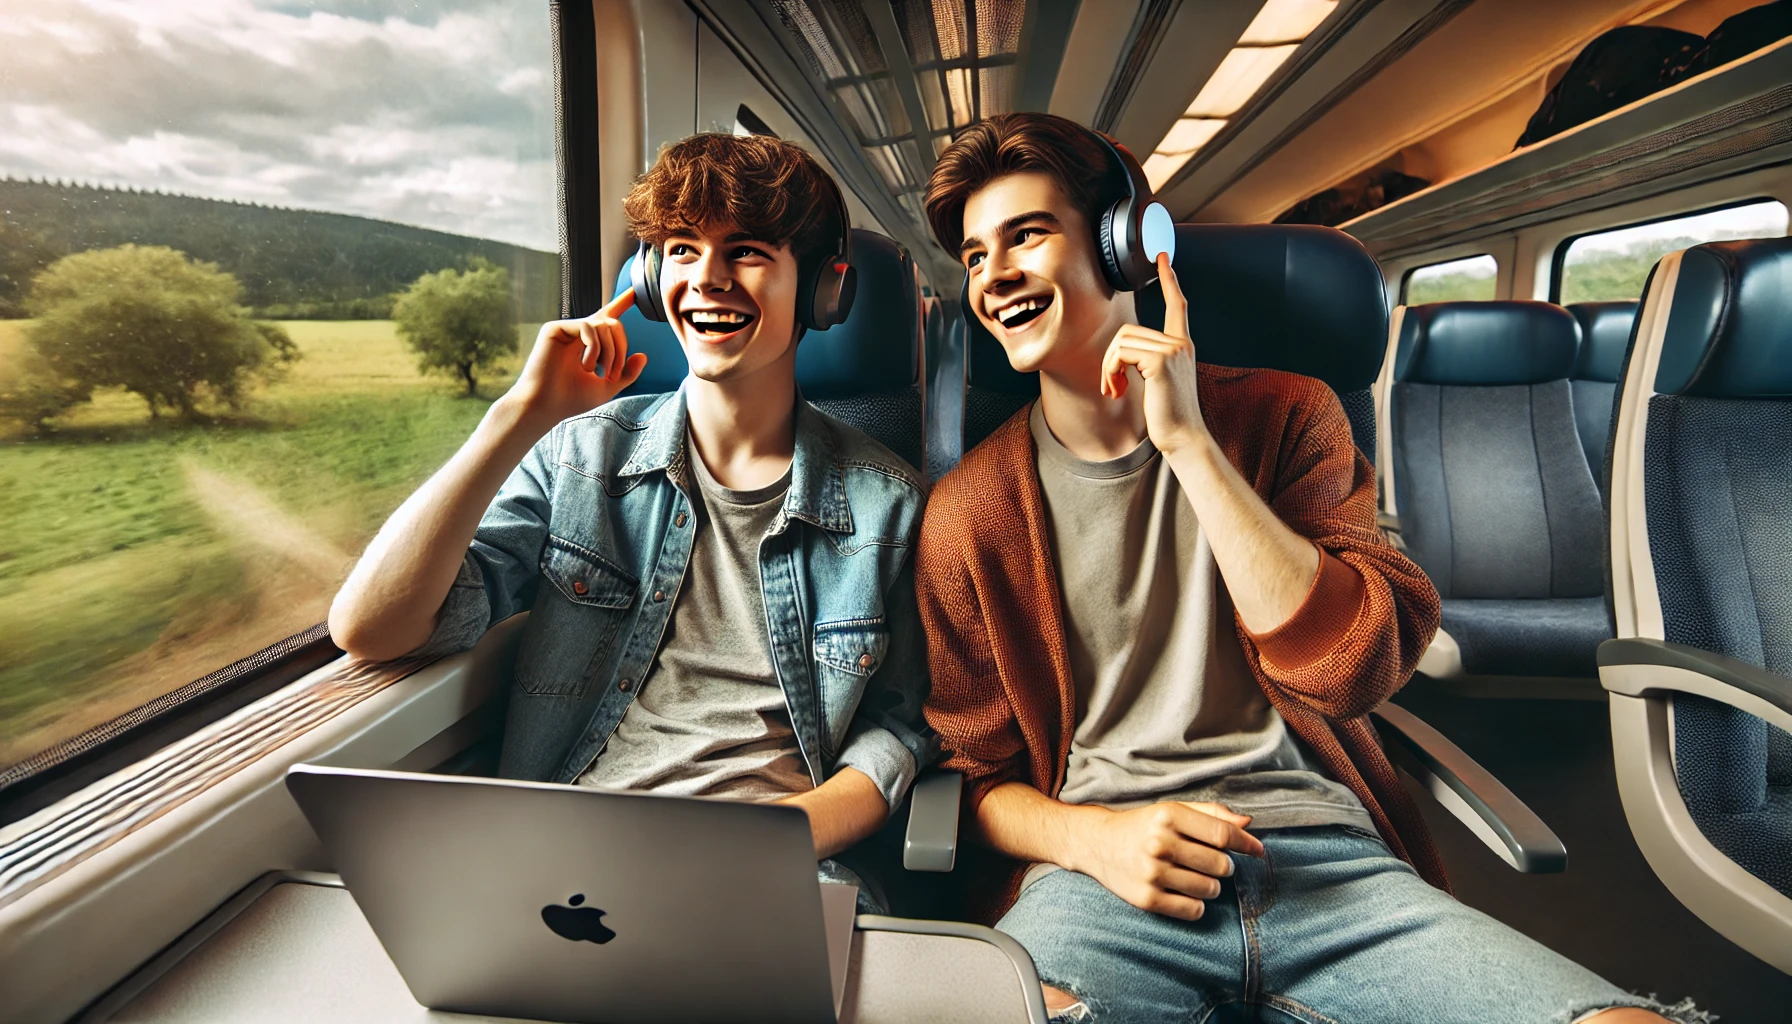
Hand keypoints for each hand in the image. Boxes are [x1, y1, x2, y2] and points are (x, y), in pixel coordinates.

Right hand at [504, 288, 648, 429]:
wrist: (545, 406)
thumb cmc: (571, 400)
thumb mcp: (606, 388)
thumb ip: (626, 373)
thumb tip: (643, 356)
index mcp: (588, 345)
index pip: (607, 319)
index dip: (621, 303)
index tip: (634, 292)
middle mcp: (577, 334)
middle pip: (612, 323)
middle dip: (621, 348)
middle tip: (613, 373)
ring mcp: (565, 329)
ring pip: (604, 325)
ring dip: (610, 352)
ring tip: (599, 372)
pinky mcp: (554, 328)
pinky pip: (587, 327)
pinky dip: (594, 347)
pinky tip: (585, 366)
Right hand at [1070, 801, 1263, 920]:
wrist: (1097, 844)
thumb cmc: (1143, 826)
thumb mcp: (1172, 811)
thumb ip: (1210, 814)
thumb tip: (1247, 824)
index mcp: (1168, 816)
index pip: (1222, 835)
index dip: (1247, 844)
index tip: (1259, 851)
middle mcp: (1159, 843)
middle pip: (1220, 864)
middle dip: (1224, 866)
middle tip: (1212, 863)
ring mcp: (1152, 873)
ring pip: (1210, 889)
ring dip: (1211, 886)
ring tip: (1195, 876)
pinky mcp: (1146, 899)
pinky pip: (1193, 910)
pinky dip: (1197, 904)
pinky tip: (1184, 892)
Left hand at [1100, 252, 1205, 453]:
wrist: (1182, 437)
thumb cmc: (1169, 415)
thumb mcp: (1160, 380)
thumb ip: (1148, 359)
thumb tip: (1122, 352)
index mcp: (1182, 345)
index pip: (1177, 305)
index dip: (1169, 280)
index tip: (1162, 258)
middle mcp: (1180, 343)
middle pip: (1128, 331)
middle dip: (1112, 359)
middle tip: (1114, 386)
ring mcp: (1172, 350)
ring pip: (1121, 342)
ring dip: (1109, 368)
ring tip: (1116, 390)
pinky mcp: (1161, 361)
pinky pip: (1121, 354)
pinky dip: (1112, 372)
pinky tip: (1120, 391)